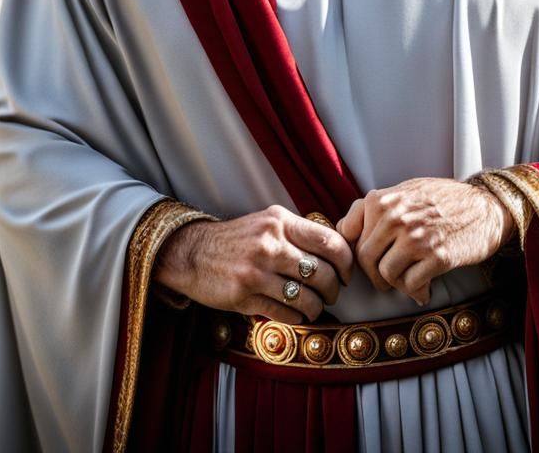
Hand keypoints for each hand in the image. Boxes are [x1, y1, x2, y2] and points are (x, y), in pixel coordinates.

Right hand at [153, 204, 354, 324]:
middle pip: (323, 274)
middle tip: (331, 294)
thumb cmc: (238, 239)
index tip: (345, 274)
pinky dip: (296, 317)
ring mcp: (256, 272)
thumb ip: (299, 233)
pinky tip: (294, 313)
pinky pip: (285, 313)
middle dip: (334, 290)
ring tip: (313, 307)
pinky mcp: (244, 296)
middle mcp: (270, 244)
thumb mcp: (269, 222)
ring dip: (316, 308)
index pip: (330, 243)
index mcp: (280, 221)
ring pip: (307, 298)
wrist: (192, 252)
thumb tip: (337, 252)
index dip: (346, 263)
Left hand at [335, 177, 513, 305]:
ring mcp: (416, 238)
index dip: (355, 251)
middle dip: (374, 273)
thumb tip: (344, 230)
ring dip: (395, 284)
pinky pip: (410, 285)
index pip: (349, 234)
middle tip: (388, 278)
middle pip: (365, 258)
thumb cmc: (443, 200)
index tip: (367, 259)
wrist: (486, 207)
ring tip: (409, 281)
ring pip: (385, 275)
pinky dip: (415, 291)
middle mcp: (396, 217)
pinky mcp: (437, 257)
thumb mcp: (405, 191)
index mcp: (383, 200)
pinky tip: (425, 288)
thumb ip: (376, 208)